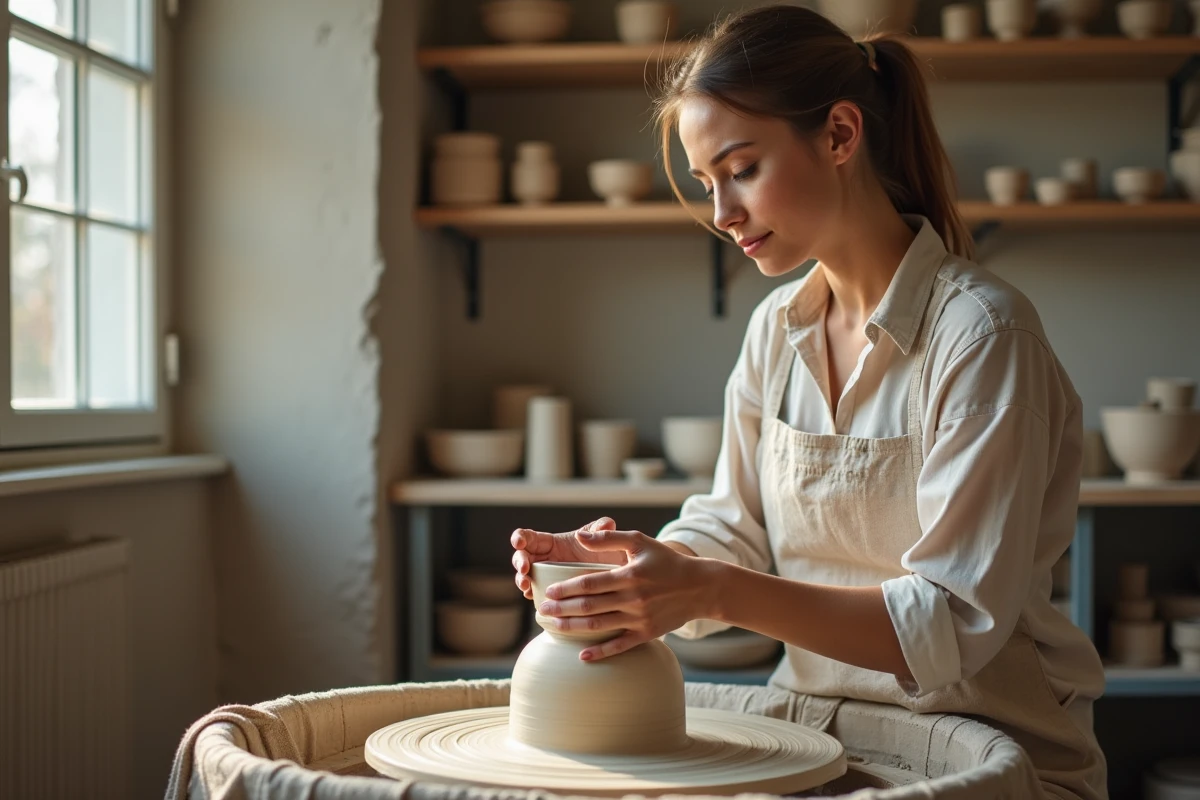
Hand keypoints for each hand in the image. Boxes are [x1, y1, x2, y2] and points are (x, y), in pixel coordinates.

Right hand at [511, 517, 626, 598]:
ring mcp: (546, 577)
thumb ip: (603, 528)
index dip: (520, 537)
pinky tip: (534, 597)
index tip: (519, 543)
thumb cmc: (608, 552)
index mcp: (551, 542)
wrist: (616, 577)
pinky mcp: (552, 593)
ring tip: (527, 587)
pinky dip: (533, 595)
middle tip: (524, 570)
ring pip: (525, 577)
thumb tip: (605, 526)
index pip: (528, 537)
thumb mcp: (605, 537)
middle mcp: (545, 559)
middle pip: (521, 557)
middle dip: (519, 562)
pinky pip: (537, 594)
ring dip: (521, 581)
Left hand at [537, 528, 715, 660]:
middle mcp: (632, 599)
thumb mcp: (640, 541)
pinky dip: (600, 652)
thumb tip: (579, 536)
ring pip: (598, 627)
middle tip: (541, 610)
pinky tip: (582, 656)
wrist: (699, 587)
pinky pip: (619, 646)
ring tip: (552, 626)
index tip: (548, 591)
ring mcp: (639, 619)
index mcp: (628, 576)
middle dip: (561, 609)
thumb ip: (608, 538)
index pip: (588, 584)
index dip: (565, 588)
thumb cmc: (666, 561)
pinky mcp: (647, 634)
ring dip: (572, 628)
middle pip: (588, 607)